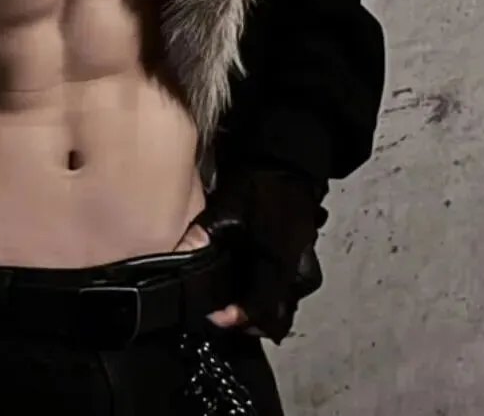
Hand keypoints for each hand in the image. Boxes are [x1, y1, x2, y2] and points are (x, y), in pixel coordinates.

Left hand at [177, 168, 326, 342]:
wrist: (285, 163)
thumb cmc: (260, 187)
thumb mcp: (227, 209)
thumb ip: (204, 236)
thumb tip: (178, 258)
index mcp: (282, 265)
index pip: (261, 311)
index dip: (234, 318)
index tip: (213, 316)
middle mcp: (299, 274)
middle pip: (277, 319)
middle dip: (250, 320)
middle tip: (223, 311)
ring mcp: (306, 268)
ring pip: (285, 306)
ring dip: (261, 308)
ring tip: (234, 296)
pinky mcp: (304, 261)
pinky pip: (289, 290)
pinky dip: (269, 292)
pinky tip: (249, 279)